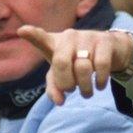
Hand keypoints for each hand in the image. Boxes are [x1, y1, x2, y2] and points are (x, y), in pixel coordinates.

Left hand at [17, 25, 132, 104]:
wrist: (111, 50)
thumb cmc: (79, 62)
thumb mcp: (63, 74)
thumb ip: (55, 88)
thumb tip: (59, 101)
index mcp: (54, 43)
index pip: (41, 38)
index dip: (32, 34)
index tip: (22, 31)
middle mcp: (69, 36)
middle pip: (61, 62)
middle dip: (66, 83)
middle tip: (71, 91)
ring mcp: (87, 36)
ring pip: (83, 67)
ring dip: (84, 87)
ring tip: (87, 93)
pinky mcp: (105, 40)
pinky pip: (101, 65)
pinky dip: (100, 81)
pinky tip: (99, 85)